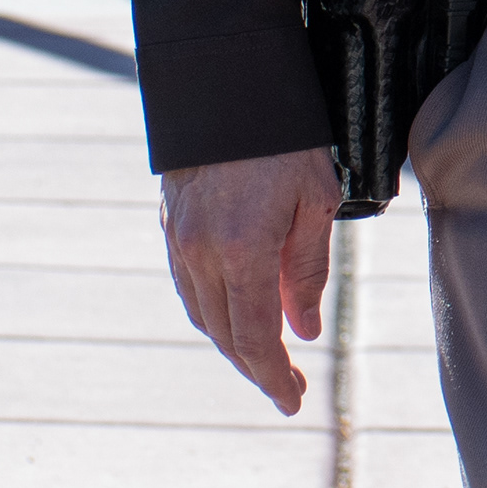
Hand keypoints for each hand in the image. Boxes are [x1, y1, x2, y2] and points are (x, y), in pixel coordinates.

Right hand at [157, 147, 341, 414]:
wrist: (227, 86)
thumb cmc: (286, 138)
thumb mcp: (317, 199)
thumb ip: (308, 269)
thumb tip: (306, 328)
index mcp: (242, 252)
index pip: (255, 337)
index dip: (273, 375)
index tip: (292, 401)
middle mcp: (201, 254)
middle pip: (225, 333)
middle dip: (255, 367)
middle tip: (285, 387)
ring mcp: (178, 241)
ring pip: (202, 312)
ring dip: (232, 339)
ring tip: (265, 355)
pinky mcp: (169, 225)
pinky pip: (188, 285)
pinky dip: (212, 308)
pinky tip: (234, 311)